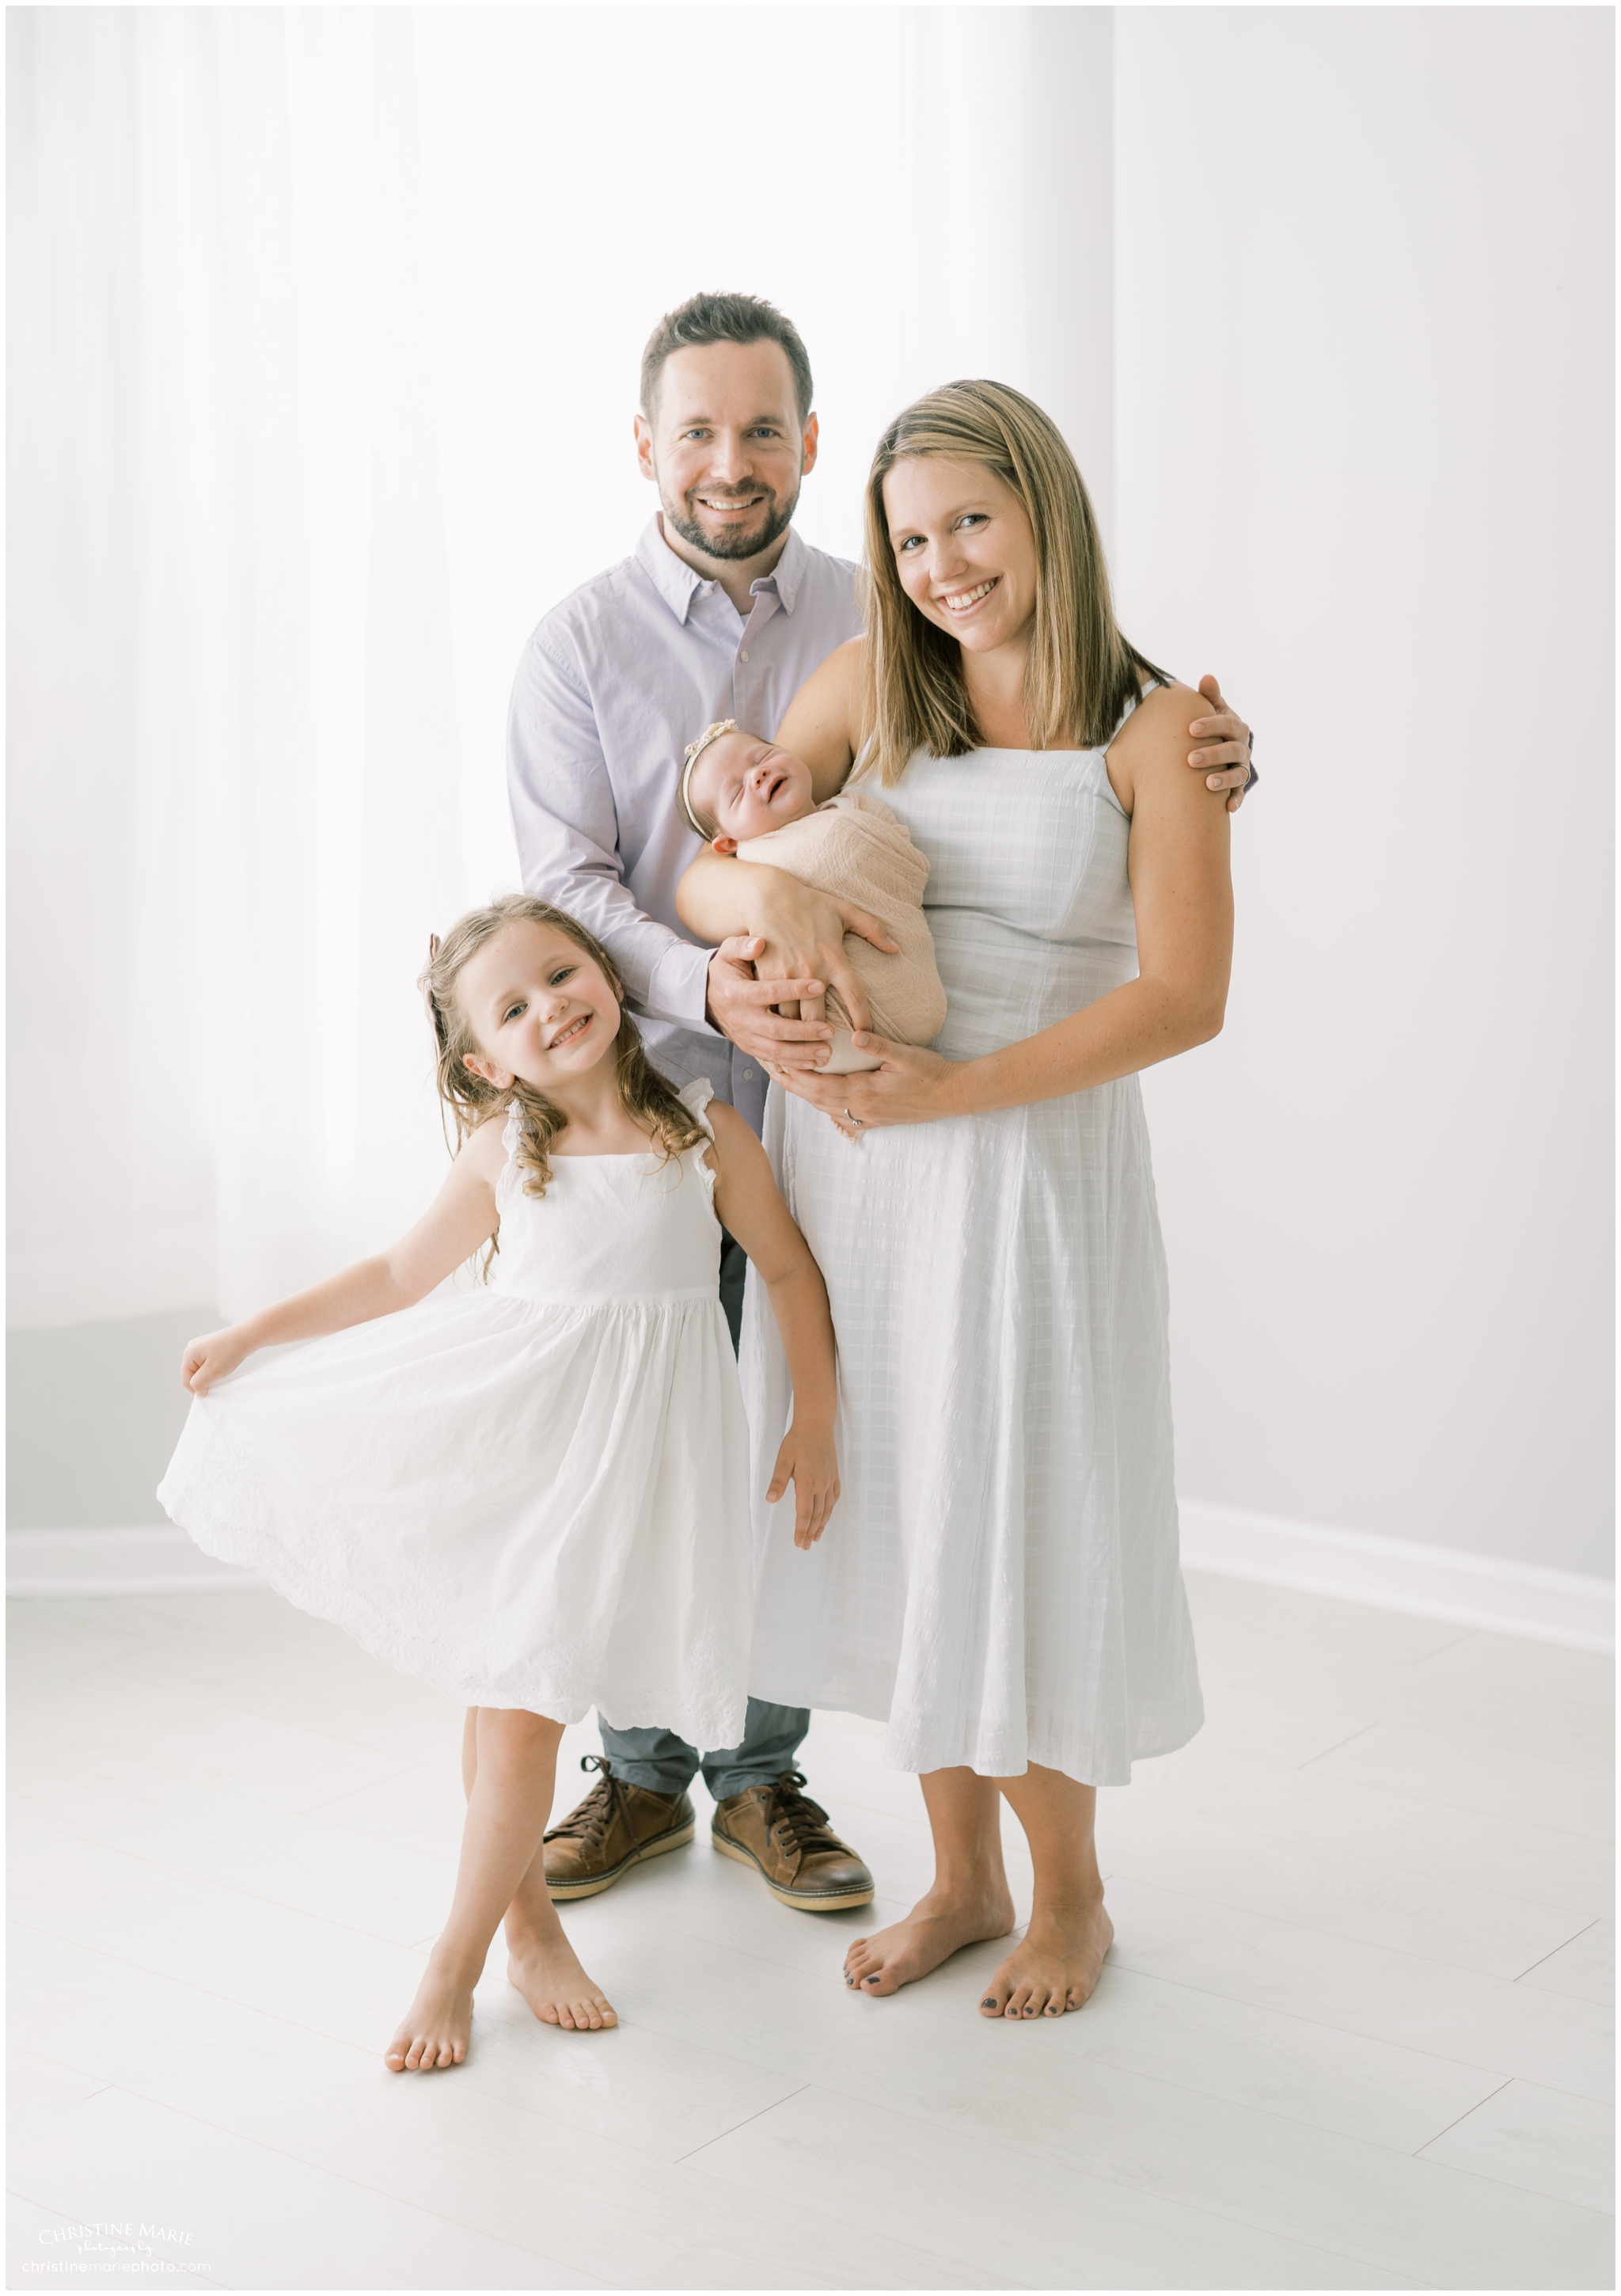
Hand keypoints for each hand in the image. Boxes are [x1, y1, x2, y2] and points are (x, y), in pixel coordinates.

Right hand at [182, 1325, 254, 1394]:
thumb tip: (198, 1392)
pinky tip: (223, 1368)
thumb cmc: (230, 1351)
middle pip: (192, 1374)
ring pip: (200, 1369)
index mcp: (189, 1353)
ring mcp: (201, 1347)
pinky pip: (207, 1364)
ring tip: (221, 1373)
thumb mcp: (212, 1372)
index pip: (185, 1380)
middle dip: (203, 1381)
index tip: (208, 1392)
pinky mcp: (209, 1347)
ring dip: (209, 1375)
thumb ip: (199, 1384)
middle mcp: (192, 1348)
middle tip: (217, 1381)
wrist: (247, 1337)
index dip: (196, 1389)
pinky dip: (213, 1369)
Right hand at [707, 938, 838, 1071]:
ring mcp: (745, 1037)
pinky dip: (795, 1064)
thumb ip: (742, 946)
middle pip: (775, 1029)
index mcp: (737, 993)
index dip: (795, 990)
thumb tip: (759, 943)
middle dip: (804, 1032)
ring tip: (828, 1052)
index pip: (769, 992)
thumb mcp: (728, 952)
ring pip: (776, 1050)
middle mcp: (741, 1018)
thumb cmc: (726, 970)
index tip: (820, 985)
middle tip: (830, 1030)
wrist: (706, 997)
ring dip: (803, 1053)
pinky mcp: (750, 1048)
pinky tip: (815, 1063)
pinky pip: (773, 1060)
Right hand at [728, 881, 900, 1071]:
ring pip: (793, 1019)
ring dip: (799, 1038)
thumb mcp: (845, 911)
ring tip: (807, 1056)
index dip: (864, 1020)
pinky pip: (772, 1008)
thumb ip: (873, 929)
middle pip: (820, 1017)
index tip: (868, 1037)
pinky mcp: (766, 977)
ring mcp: (787, 977)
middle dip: (826, 1040)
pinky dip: (777, 1026)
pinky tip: (780, 1040)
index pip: (856, 997)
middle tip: (834, 1059)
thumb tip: (896, 948)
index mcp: (834, 959)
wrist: (767, 896)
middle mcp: (811, 972)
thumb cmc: (809, 902)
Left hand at [766, 1419, 839, 1548]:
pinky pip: (834, 1496)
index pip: (804, 1513)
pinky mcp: (834, 1474)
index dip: (801, 1530)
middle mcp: (821, 1484)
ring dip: (822, 1524)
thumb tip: (771, 1500)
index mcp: (807, 1483)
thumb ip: (778, 1481)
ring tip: (816, 1537)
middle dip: (810, 1532)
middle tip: (805, 1546)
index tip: (798, 1543)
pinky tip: (828, 1514)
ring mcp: (830, 1479)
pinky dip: (831, 1508)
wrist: (816, 1424)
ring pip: (828, 1508)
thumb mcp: (783, 1460)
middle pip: (817, 1515)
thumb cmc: (797, 1441)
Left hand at [777, 1034, 960, 1134]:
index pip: (819, 1085)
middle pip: (816, 1099)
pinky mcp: (876, 1120)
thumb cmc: (931, 1072)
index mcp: (864, 1091)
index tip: (778, 1061)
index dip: (796, 1075)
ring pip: (827, 1109)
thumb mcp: (905, 1054)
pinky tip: (819, 1097)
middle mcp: (862, 1108)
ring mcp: (869, 1117)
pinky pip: (842, 1117)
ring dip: (806, 1095)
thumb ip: (878, 1045)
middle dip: (793, 1085)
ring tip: (788, 1081)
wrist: (952, 1096)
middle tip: (772, 1070)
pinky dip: (825, 1106)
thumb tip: (854, 1034)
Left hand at [1187, 674, 1253, 812]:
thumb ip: (1209, 696)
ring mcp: (1241, 766)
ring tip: (1207, 784)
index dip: (1211, 726)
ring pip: (1238, 773)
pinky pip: (1240, 794)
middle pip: (1232, 750)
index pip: (1227, 724)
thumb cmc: (1211, 726)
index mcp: (1236, 727)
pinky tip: (1228, 808)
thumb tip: (1207, 677)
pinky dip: (1236, 800)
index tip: (1190, 728)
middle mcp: (1242, 747)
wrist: (1221, 746)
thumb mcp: (1212, 710)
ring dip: (1225, 779)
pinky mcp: (1238, 785)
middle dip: (1212, 754)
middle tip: (1190, 759)